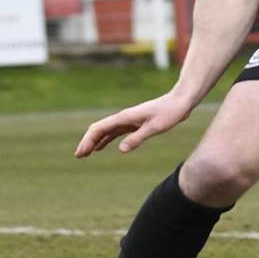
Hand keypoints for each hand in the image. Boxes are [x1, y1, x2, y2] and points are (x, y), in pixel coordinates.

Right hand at [75, 91, 193, 157]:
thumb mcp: (155, 127)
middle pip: (99, 129)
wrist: (180, 101)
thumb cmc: (170, 113)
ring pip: (106, 131)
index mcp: (124, 117)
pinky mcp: (134, 123)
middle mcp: (123, 118)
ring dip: (95, 142)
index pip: (99, 129)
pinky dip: (106, 140)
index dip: (88, 141)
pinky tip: (101, 148)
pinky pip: (115, 132)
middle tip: (78, 156)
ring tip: (85, 154)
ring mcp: (128, 120)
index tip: (81, 153)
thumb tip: (121, 150)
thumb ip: (138, 138)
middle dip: (87, 142)